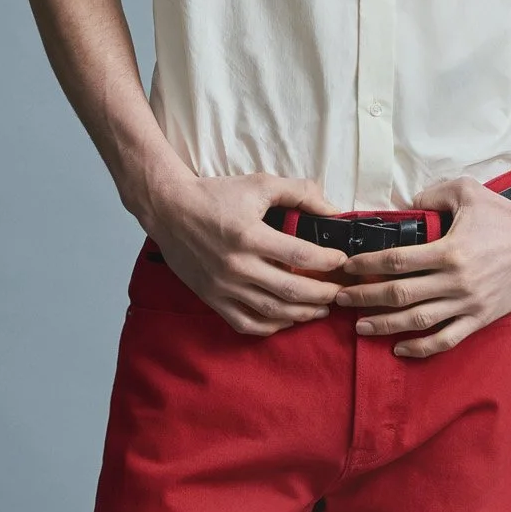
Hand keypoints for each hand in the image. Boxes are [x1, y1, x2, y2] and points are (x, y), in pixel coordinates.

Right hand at [146, 171, 346, 335]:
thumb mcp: (259, 184)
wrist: (169, 209)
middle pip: (291, 290)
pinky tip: (287, 320)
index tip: (341, 262)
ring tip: (321, 309)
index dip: (327, 261)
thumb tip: (333, 210)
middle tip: (338, 292)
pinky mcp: (212, 298)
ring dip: (302, 314)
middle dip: (322, 294)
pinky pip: (245, 323)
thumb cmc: (215, 195)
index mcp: (250, 236)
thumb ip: (299, 193)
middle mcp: (237, 265)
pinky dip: (270, 327)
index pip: (300, 255)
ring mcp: (223, 286)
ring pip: (272, 311)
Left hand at [330, 177, 510, 357]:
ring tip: (361, 326)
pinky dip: (421, 348)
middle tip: (340, 299)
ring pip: (418, 321)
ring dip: (385, 325)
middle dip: (365, 298)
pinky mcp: (480, 318)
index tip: (348, 267)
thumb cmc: (506, 215)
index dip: (367, 265)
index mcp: (449, 250)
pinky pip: (447, 339)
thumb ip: (433, 195)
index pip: (396, 261)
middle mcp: (456, 281)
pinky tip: (400, 349)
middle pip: (399, 294)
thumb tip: (407, 204)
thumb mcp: (468, 192)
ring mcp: (468, 303)